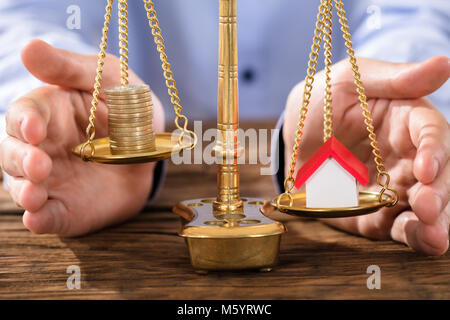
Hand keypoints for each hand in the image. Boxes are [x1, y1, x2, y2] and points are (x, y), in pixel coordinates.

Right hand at [0, 40, 164, 235]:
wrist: (154, 146)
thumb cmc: (127, 105)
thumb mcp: (106, 76)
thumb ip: (69, 67)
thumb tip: (29, 47)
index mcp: (48, 113)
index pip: (23, 115)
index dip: (24, 122)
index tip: (35, 128)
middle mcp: (42, 147)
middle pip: (13, 154)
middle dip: (21, 160)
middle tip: (40, 165)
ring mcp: (53, 180)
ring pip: (23, 187)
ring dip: (24, 192)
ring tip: (34, 195)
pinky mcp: (67, 207)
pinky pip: (49, 216)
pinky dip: (40, 220)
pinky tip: (38, 219)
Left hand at [283, 56, 448, 254]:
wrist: (295, 134)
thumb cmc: (326, 99)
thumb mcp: (353, 80)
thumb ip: (396, 79)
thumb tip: (444, 63)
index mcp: (407, 121)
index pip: (431, 134)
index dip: (435, 150)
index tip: (426, 167)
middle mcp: (408, 157)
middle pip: (438, 176)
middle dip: (439, 193)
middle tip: (428, 206)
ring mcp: (393, 188)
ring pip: (425, 208)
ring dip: (435, 223)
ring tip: (434, 237)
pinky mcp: (376, 213)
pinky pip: (396, 227)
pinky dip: (411, 236)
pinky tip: (423, 241)